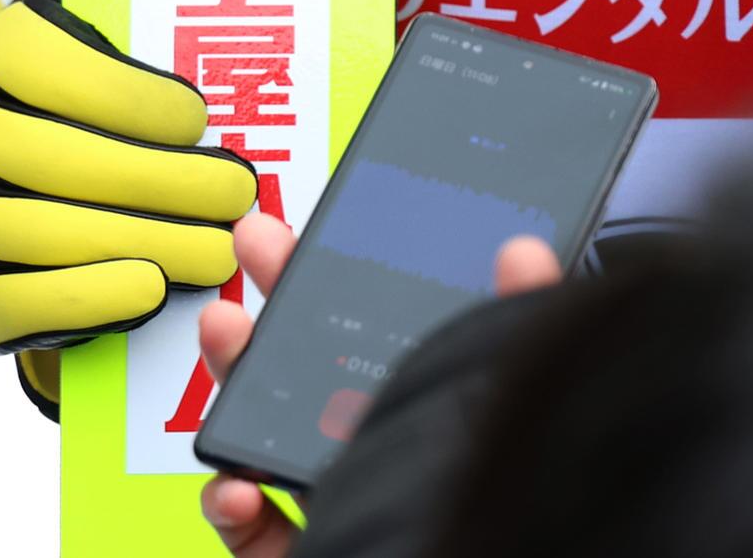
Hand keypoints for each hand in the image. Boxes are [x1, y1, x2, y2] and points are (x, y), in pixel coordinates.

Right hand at [0, 0, 260, 357]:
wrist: (19, 165)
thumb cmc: (89, 105)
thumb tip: (235, 86)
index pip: (61, 71)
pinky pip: (18, 301)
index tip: (197, 118)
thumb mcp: (106, 61)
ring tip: (214, 250)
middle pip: (63, 161)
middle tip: (233, 195)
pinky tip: (151, 288)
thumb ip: (151, 55)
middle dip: (162, 182)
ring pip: (45, 233)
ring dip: (142, 244)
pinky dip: (90, 299)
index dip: (134, 98)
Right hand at [197, 212, 563, 556]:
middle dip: (276, 302)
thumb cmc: (518, 512)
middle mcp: (386, 451)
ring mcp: (343, 505)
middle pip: (312, 370)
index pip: (384, 330)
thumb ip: (524, 339)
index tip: (308, 226)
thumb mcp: (523, 410)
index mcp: (438, 408)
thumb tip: (523, 254)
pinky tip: (238, 487)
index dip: (337, 275)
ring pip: (267, 444)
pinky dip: (232, 511)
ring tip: (229, 332)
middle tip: (257, 242)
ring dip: (238, 384)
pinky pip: (256, 542)